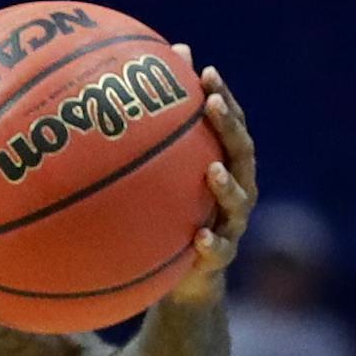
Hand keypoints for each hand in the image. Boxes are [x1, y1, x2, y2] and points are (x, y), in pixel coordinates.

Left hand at [165, 48, 256, 304]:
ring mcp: (232, 225)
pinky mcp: (220, 260)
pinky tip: (199, 237)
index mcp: (224, 168)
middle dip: (229, 125)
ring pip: (239, 201)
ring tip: (213, 171)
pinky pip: (220, 251)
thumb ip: (150, 152)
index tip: (205, 71)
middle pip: (242, 152)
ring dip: (227, 185)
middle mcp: (236, 192)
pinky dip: (211, 244)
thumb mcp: (158, 188)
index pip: (229, 125)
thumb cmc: (166, 223)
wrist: (182, 284)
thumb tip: (113, 105)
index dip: (222, 98)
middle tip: (211, 104)